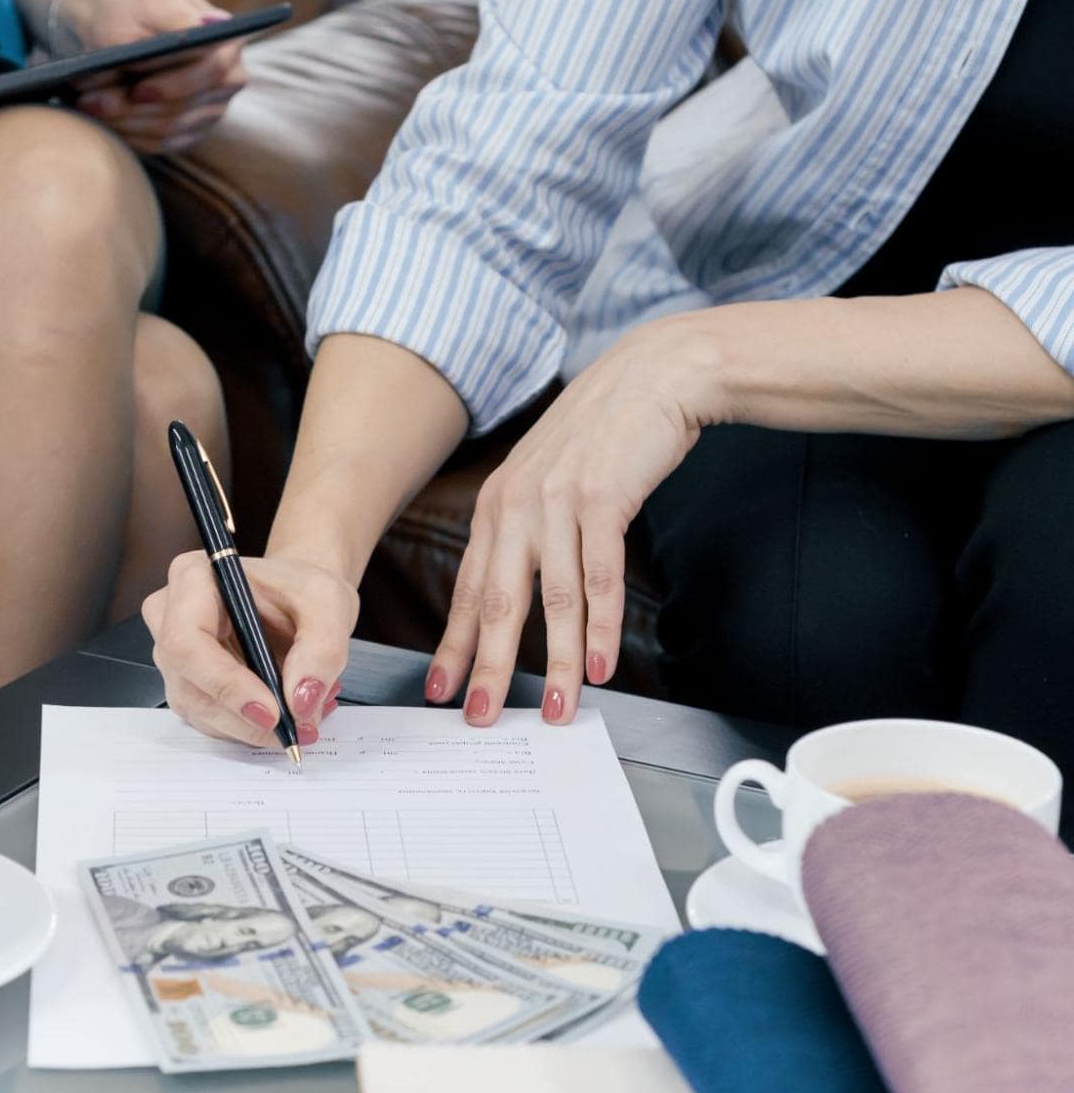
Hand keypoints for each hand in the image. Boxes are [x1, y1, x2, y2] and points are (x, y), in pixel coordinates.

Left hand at [59, 0, 247, 154]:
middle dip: (135, 108)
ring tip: (87, 106)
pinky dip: (127, 133)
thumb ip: (176, 17)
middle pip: (185, 107)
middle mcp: (228, 81)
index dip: (175, 85)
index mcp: (227, 42)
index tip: (137, 90)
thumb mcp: (152, 3)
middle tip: (92, 102)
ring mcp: (211, 111)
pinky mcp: (190, 132)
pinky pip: (159, 143)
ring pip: (168, 128)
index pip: (213, 71)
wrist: (119, 31)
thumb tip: (209, 27)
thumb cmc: (134, 12)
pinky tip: (101, 121)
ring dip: (124, 121)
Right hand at [142, 550, 357, 747]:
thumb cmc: (301, 590)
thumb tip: (300, 700)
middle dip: (246, 717)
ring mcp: (175, 657)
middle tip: (300, 726)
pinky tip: (284, 715)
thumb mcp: (327, 603)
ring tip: (303, 718)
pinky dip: (251, 728)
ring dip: (252, 727)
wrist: (299, 601)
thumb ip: (321, 648)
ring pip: (201, 711)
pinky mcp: (188, 686)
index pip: (187, 642)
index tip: (271, 712)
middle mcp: (170, 618)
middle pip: (190, 684)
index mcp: (192, 579)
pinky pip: (212, 721)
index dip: (225, 683)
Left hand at [429, 319, 718, 726]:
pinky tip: (601, 664)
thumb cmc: (601, 435)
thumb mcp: (546, 480)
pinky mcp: (603, 499)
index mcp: (496, 507)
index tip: (441, 689)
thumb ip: (526, 530)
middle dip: (487, 667)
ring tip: (557, 707)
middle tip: (481, 717)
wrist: (652, 376)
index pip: (468, 589)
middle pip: (498, 602)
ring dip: (557, 660)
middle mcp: (516, 506)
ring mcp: (557, 502)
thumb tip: (517, 593)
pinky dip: (601, 626)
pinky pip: (600, 576)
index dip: (454, 644)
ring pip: (553, 599)